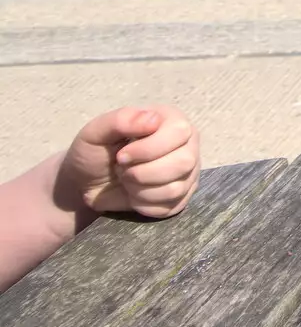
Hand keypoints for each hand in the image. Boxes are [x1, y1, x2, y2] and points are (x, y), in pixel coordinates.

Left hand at [58, 106, 199, 218]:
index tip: (121, 156)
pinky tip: (133, 194)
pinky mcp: (181, 196)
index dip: (148, 149)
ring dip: (140, 189)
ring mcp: (188, 172)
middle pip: (183, 162)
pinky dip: (144, 204)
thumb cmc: (94, 152)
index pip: (179, 133)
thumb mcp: (96, 131)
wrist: (88, 183)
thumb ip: (121, 119)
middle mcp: (187, 144)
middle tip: (122, 169)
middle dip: (142, 172)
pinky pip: (171, 207)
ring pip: (176, 188)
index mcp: (171, 120)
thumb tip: (154, 119)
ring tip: (127, 180)